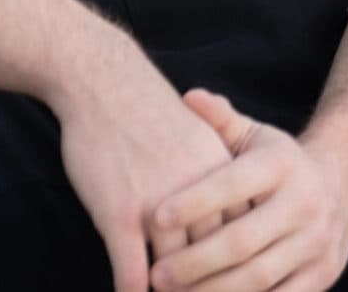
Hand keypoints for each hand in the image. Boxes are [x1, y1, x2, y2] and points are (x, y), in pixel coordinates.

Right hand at [55, 42, 254, 291]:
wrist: (102, 78)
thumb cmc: (145, 109)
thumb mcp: (197, 135)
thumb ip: (215, 175)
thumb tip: (228, 215)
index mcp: (222, 172)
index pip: (246, 234)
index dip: (245, 266)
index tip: (241, 283)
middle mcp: (198, 191)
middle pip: (218, 260)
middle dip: (215, 286)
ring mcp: (159, 204)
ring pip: (178, 274)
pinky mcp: (121, 213)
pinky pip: (133, 273)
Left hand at [145, 89, 347, 291]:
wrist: (339, 185)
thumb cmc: (277, 161)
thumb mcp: (254, 135)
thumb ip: (221, 119)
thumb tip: (189, 97)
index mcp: (281, 164)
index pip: (232, 184)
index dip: (193, 202)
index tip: (155, 218)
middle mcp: (303, 203)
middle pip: (242, 241)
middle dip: (195, 261)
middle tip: (156, 274)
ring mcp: (315, 243)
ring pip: (258, 277)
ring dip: (212, 291)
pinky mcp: (322, 275)